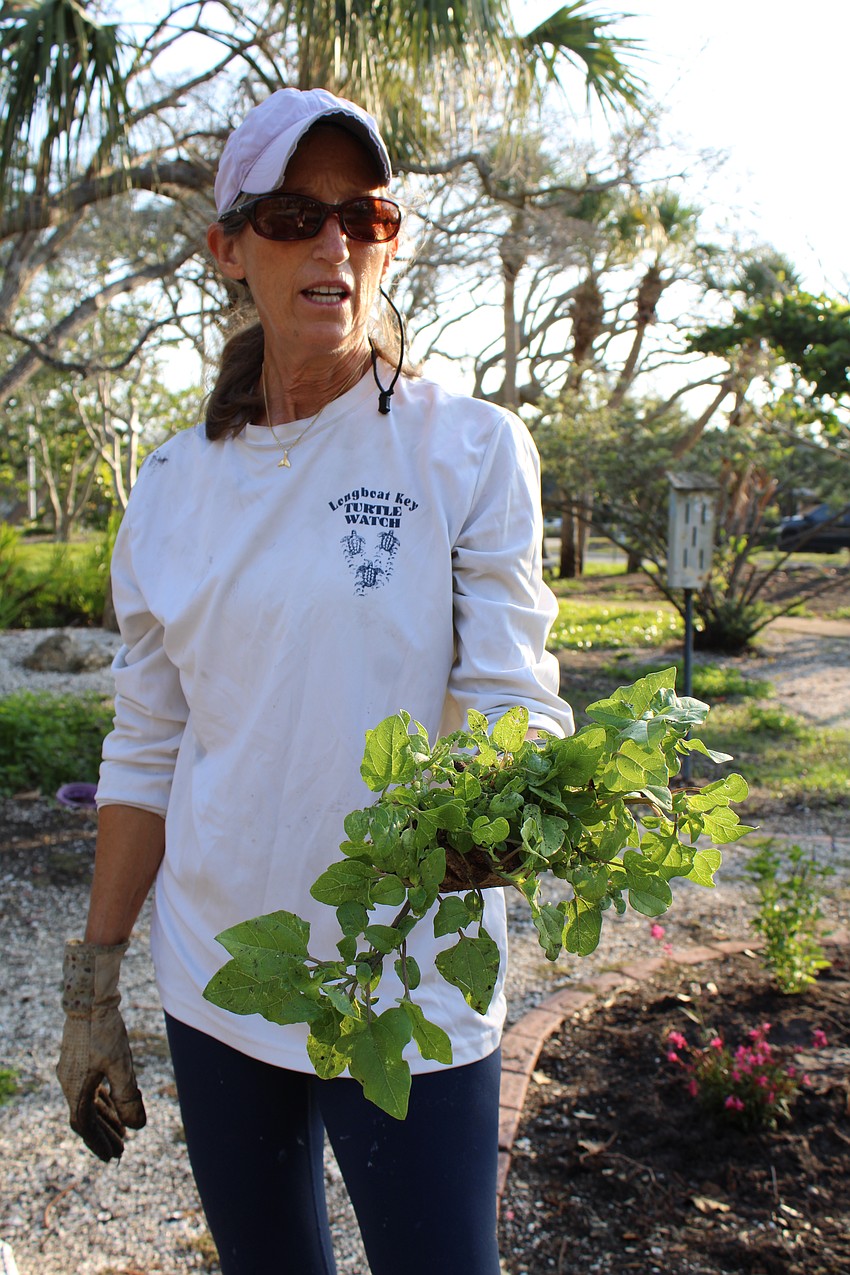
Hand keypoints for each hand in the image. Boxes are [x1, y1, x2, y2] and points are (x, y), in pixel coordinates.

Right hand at [56, 940, 145, 1161]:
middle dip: (104, 1134)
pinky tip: (113, 1101)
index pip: (85, 1127)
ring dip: (104, 1117)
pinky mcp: (77, 1058)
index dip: (100, 1143)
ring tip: (122, 1128)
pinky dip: (100, 1099)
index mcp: (75, 1089)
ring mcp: (71, 1070)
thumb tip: (137, 1127)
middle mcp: (68, 1083)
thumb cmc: (105, 1031)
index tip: (114, 1156)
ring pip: (87, 1102)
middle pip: (86, 1118)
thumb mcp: (121, 1065)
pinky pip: (88, 1087)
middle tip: (121, 1150)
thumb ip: (128, 1097)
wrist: (89, 998)